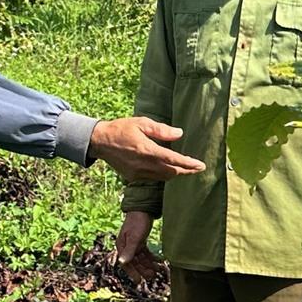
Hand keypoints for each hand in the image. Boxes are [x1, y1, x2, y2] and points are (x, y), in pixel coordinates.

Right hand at [89, 117, 205, 183]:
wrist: (100, 141)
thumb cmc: (121, 128)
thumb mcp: (141, 123)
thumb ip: (161, 130)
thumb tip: (179, 134)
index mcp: (147, 150)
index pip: (173, 160)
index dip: (189, 164)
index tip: (201, 165)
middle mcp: (143, 165)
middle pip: (171, 172)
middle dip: (186, 171)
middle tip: (198, 168)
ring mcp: (138, 173)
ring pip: (163, 177)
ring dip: (175, 173)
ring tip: (185, 168)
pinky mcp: (133, 177)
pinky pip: (153, 178)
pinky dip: (162, 174)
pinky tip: (166, 168)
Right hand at [116, 211, 162, 284]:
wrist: (143, 208)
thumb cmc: (137, 222)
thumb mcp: (134, 237)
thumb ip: (129, 250)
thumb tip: (122, 262)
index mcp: (122, 246)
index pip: (126, 263)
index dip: (132, 273)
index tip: (139, 281)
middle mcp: (126, 246)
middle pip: (134, 262)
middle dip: (143, 270)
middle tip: (152, 276)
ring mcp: (134, 244)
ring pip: (141, 258)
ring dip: (148, 265)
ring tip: (157, 270)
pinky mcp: (140, 241)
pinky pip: (145, 253)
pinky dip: (151, 258)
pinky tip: (158, 261)